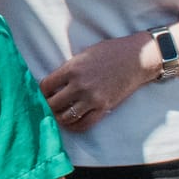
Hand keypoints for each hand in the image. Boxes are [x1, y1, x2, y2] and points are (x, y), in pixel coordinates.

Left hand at [39, 33, 153, 131]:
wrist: (137, 58)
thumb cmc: (110, 52)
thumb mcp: (83, 55)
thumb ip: (68, 69)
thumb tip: (54, 83)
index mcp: (72, 69)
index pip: (46, 86)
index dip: (42, 90)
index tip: (44, 91)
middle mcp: (80, 85)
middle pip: (53, 104)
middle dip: (47, 105)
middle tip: (48, 104)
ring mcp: (92, 98)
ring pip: (65, 117)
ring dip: (59, 116)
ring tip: (58, 113)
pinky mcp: (104, 108)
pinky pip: (84, 124)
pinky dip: (74, 126)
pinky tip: (71, 122)